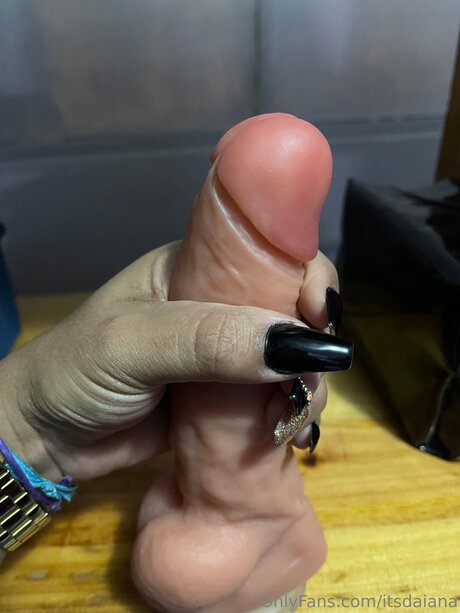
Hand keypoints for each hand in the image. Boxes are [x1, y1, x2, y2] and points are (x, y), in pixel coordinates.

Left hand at [0, 241, 339, 482]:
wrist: (45, 437)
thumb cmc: (77, 372)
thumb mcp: (135, 345)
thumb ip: (209, 340)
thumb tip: (299, 344)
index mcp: (196, 268)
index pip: (268, 254)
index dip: (306, 276)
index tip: (322, 316)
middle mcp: (217, 305)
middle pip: (290, 308)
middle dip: (313, 341)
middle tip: (310, 379)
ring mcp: (224, 354)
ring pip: (289, 358)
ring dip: (307, 386)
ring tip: (295, 421)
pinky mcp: (227, 398)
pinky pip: (273, 398)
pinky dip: (291, 414)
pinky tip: (295, 436)